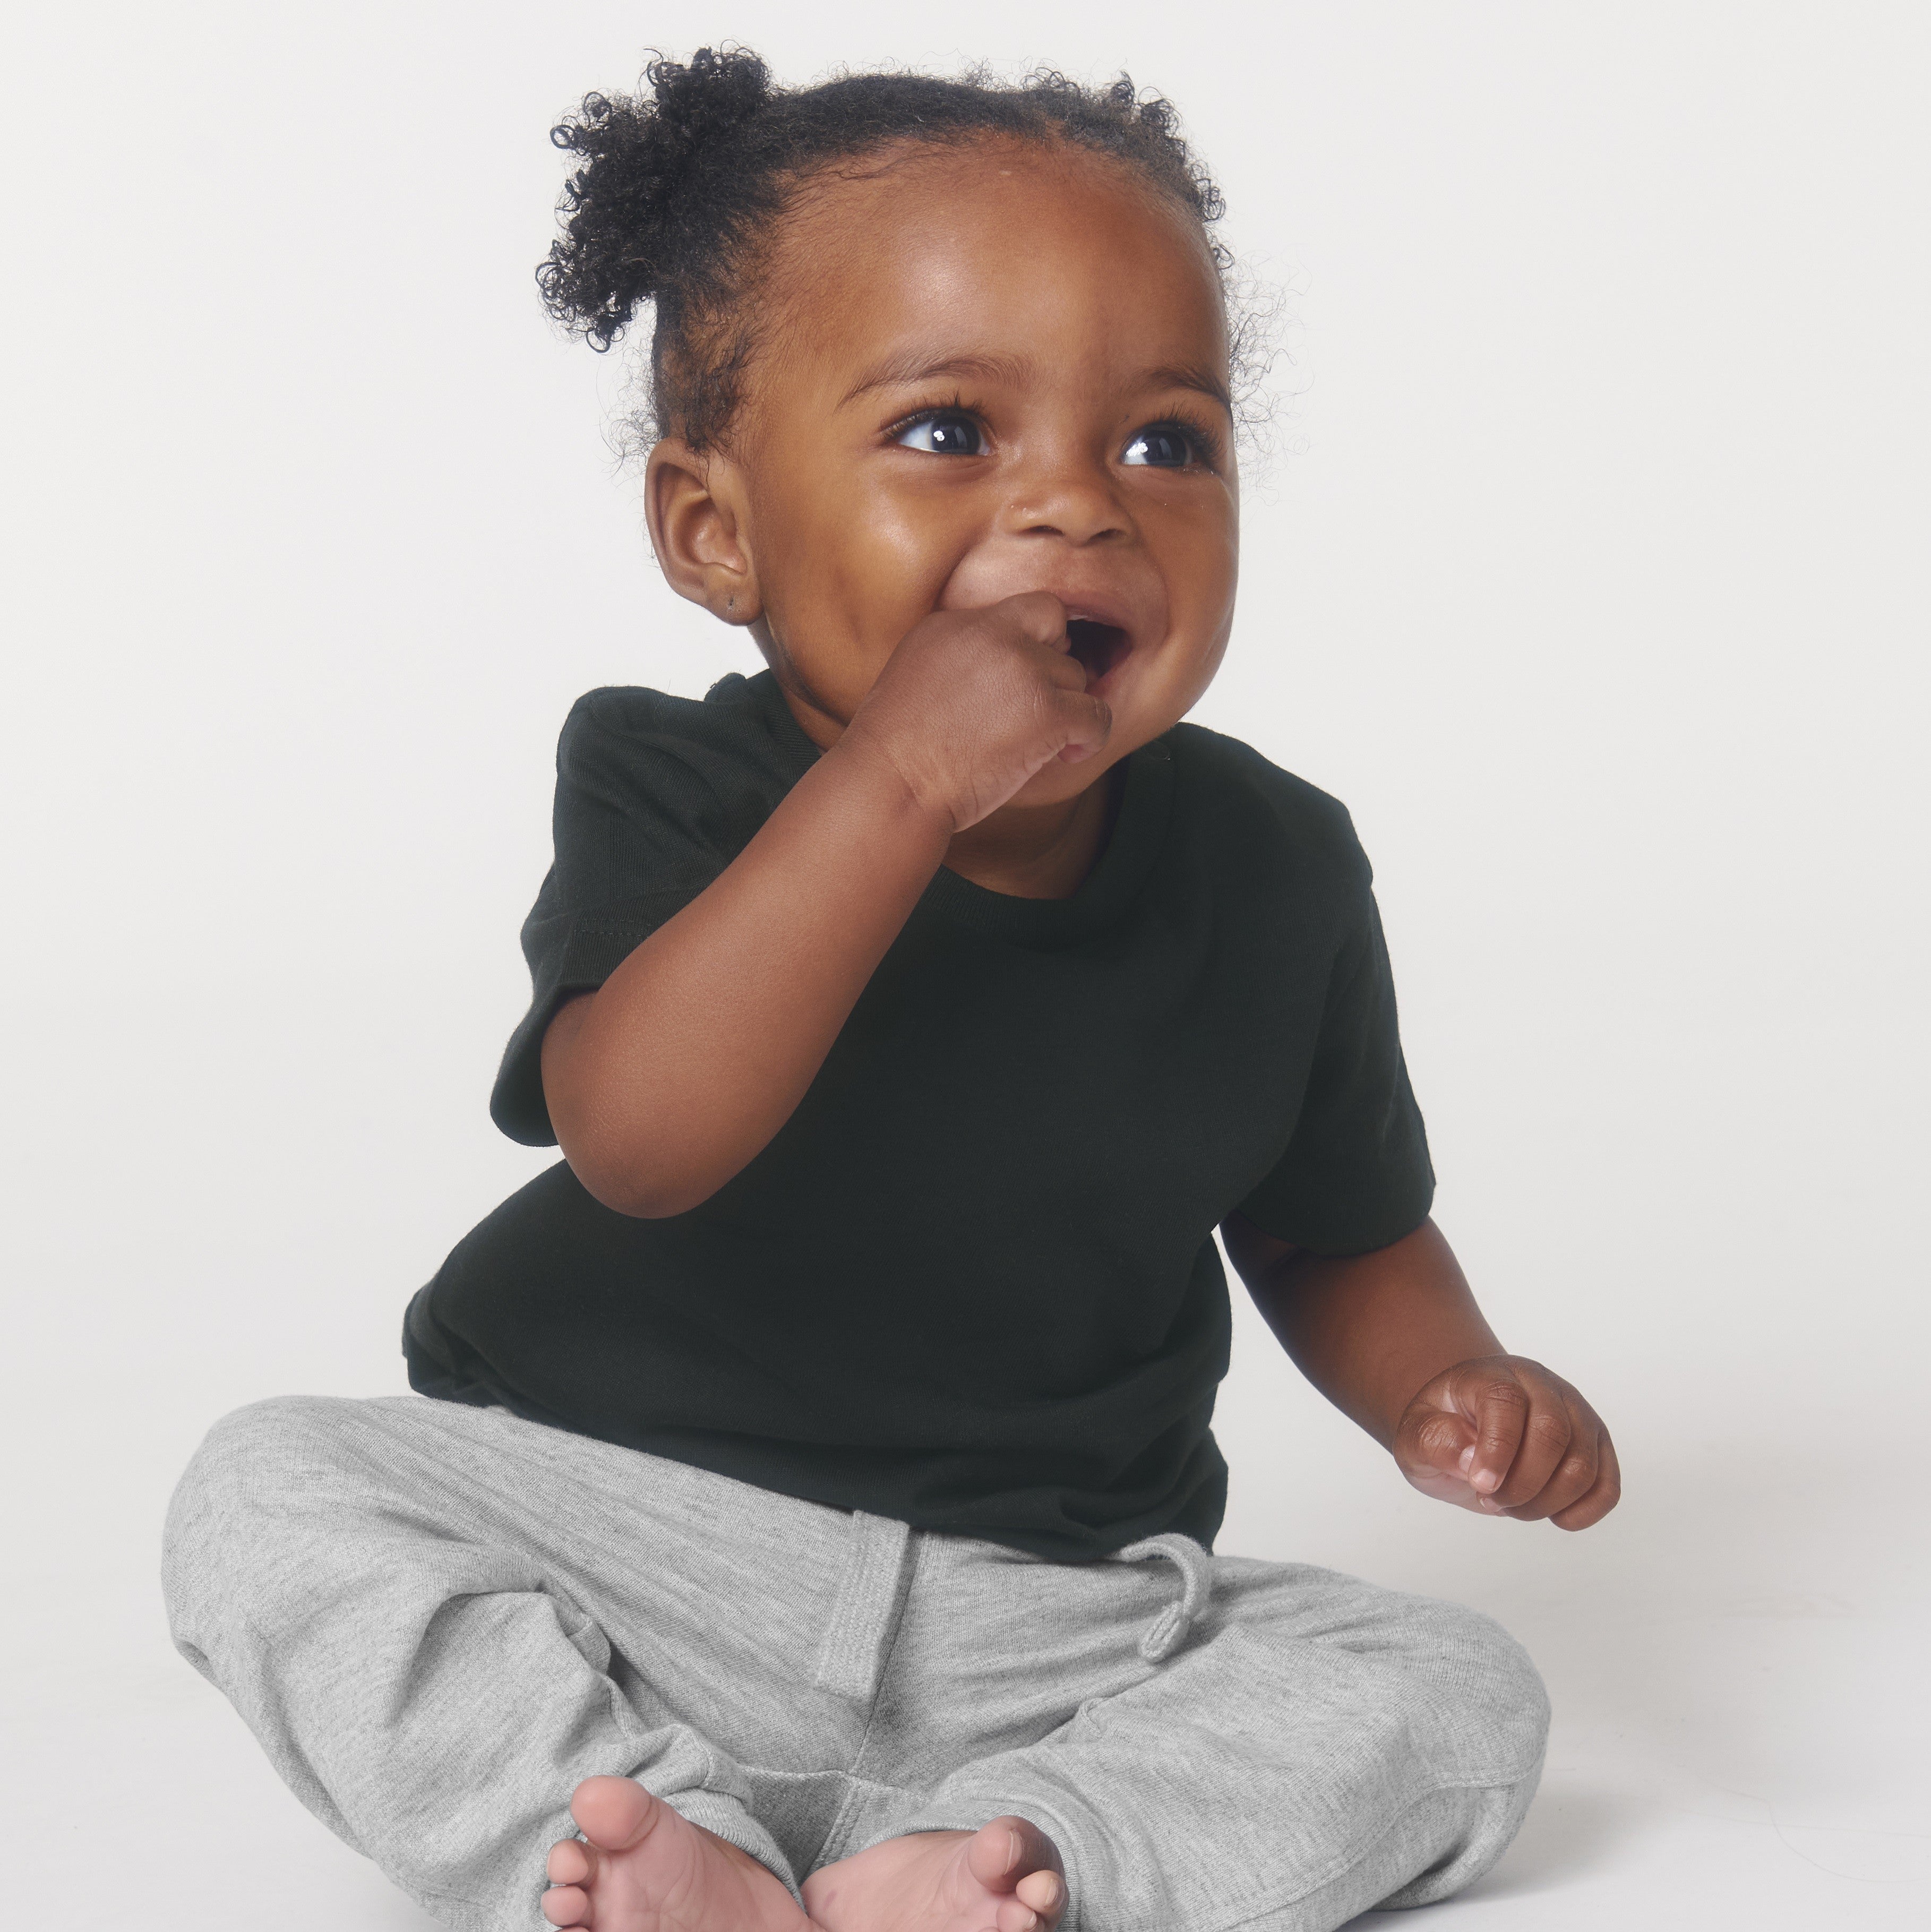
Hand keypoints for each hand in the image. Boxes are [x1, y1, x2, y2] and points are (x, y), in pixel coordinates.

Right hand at [838, 592, 1112, 831]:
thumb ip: (963, 653)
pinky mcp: (1047, 711)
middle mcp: (994, 635)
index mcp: (957, 623)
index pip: (1032, 608)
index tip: (1029, 679)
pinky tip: (1066, 755)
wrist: (891, 786)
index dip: (1042, 642)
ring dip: (1065, 712)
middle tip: (1032, 715)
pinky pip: (1097, 716)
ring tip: (1034, 745)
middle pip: (1059, 642)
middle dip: (1052, 678)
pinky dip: (1089, 738)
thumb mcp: (917, 675)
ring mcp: (1024, 670)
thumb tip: (1011, 658)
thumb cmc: (897, 751)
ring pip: (1077, 681)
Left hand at [1393, 1354, 1620, 1529]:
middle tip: (1490, 1498)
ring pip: (1583, 1465)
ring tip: (1510, 1504)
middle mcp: (1543, 1386)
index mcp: (1494, 1375)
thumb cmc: (1442, 1431)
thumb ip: (1434, 1441)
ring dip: (1545, 1502)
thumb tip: (1471, 1457)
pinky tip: (1551, 1515)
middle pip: (1552, 1433)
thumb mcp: (1414, 1436)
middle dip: (1521, 1483)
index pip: (1507, 1402)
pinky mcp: (1597, 1448)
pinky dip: (1581, 1512)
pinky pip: (1607, 1488)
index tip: (1480, 1485)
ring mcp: (1577, 1414)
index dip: (1497, 1450)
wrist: (1467, 1431)